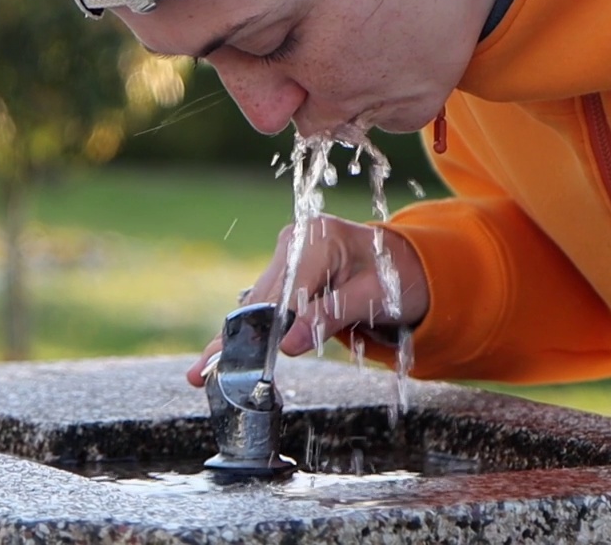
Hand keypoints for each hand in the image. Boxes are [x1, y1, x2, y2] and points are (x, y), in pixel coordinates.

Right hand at [185, 214, 427, 385]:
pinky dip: (250, 331)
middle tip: (201, 373)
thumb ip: (331, 316)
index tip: (241, 360)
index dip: (261, 330)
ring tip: (202, 370)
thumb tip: (289, 344)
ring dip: (235, 338)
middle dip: (234, 339)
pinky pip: (265, 303)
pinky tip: (221, 355)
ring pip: (256, 302)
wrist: (410, 262)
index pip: (283, 291)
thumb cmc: (399, 276)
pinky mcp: (285, 270)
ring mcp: (287, 253)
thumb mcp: (375, 297)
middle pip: (261, 297)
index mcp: (318, 238)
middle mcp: (295, 240)